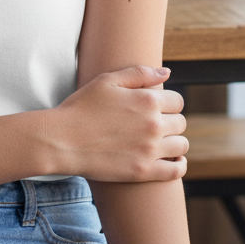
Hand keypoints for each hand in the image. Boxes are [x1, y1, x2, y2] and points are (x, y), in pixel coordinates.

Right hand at [45, 65, 187, 182]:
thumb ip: (139, 73)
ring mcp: (150, 150)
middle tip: (154, 122)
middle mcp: (154, 125)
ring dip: (174, 141)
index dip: (168, 102)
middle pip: (181, 122)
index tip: (157, 106)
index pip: (177, 101)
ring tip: (160, 140)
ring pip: (182, 145)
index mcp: (147, 100)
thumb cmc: (82, 106)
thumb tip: (166, 72)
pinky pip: (176, 171)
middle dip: (171, 120)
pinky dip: (179, 165)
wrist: (63, 139)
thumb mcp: (106, 81)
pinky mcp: (144, 171)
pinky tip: (172, 160)